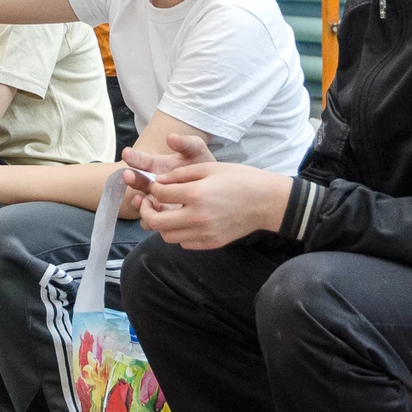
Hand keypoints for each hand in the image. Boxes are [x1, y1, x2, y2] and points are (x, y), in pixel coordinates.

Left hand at [123, 136, 290, 248]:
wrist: (265, 201)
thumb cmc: (239, 178)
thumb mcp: (209, 167)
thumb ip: (181, 174)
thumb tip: (159, 181)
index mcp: (196, 194)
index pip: (159, 194)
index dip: (152, 188)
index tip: (155, 185)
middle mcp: (197, 217)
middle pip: (156, 222)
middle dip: (146, 211)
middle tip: (147, 203)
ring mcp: (204, 233)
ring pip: (167, 236)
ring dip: (161, 224)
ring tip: (165, 212)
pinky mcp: (211, 243)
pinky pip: (184, 243)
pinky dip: (178, 233)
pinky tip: (183, 221)